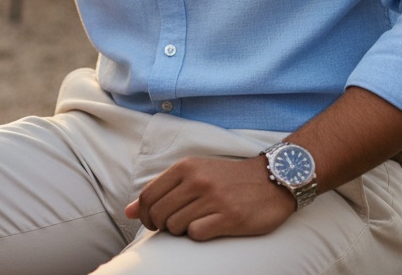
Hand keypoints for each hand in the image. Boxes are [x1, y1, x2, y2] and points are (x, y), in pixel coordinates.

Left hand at [124, 155, 294, 240]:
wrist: (272, 179)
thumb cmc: (228, 178)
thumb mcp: (194, 173)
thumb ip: (162, 189)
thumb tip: (129, 212)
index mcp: (186, 167)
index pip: (148, 196)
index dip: (145, 215)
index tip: (154, 222)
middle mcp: (197, 180)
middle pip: (159, 214)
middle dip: (161, 226)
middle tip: (174, 227)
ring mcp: (213, 198)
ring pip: (175, 226)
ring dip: (181, 231)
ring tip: (196, 223)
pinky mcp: (228, 217)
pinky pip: (196, 234)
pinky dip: (198, 235)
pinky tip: (210, 227)